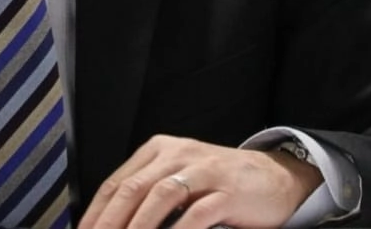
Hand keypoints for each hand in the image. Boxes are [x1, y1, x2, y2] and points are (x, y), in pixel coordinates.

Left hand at [78, 135, 321, 228]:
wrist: (275, 177)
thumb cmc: (221, 183)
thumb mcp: (180, 178)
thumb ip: (148, 195)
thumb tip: (110, 223)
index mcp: (161, 149)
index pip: (116, 182)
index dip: (95, 214)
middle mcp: (180, 154)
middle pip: (133, 189)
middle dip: (109, 223)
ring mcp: (205, 169)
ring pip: (160, 196)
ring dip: (138, 227)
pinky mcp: (228, 189)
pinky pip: (197, 212)